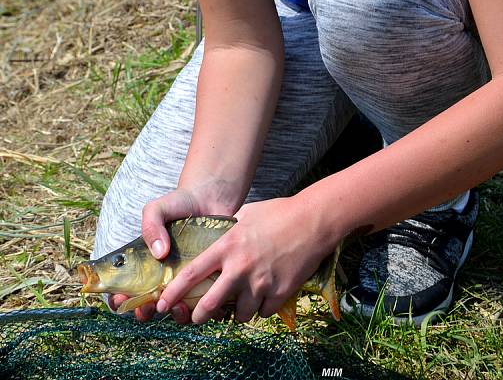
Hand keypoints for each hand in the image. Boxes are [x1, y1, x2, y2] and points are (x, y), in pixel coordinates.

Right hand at [112, 187, 224, 324]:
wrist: (211, 197)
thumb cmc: (180, 203)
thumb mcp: (158, 209)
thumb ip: (151, 225)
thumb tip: (159, 253)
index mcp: (146, 264)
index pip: (127, 289)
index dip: (121, 299)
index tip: (121, 299)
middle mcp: (164, 277)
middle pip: (150, 307)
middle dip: (145, 312)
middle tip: (149, 306)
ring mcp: (187, 282)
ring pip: (178, 311)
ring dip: (175, 316)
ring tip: (178, 307)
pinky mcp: (209, 281)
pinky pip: (206, 303)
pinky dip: (205, 308)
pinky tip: (206, 301)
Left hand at [155, 195, 331, 324]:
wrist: (313, 220)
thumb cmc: (279, 213)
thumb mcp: (246, 214)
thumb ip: (229, 229)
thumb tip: (218, 237)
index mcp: (228, 247)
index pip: (193, 274)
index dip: (174, 292)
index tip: (163, 304)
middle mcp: (240, 267)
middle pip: (210, 304)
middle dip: (199, 315)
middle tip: (197, 316)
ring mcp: (260, 283)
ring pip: (240, 314)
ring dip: (238, 311)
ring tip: (242, 300)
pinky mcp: (279, 292)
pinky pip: (263, 312)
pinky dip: (262, 308)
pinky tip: (265, 295)